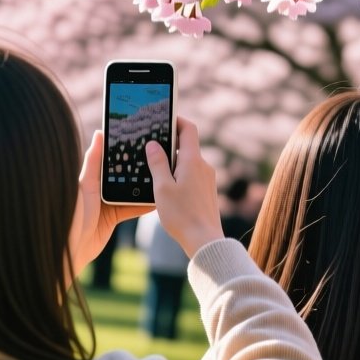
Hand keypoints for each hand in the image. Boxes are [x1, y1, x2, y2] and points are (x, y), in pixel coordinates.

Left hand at [71, 131, 151, 273]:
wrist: (68, 248)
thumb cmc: (70, 214)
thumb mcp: (84, 184)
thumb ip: (93, 160)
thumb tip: (100, 133)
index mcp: (90, 177)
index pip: (110, 160)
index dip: (124, 151)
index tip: (140, 140)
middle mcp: (99, 189)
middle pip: (123, 175)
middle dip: (138, 168)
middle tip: (157, 157)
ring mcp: (107, 204)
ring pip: (130, 191)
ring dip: (144, 186)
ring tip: (161, 175)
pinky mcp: (113, 218)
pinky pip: (132, 208)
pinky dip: (144, 204)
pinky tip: (157, 199)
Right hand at [145, 117, 224, 256]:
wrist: (205, 240)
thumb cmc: (181, 215)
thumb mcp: (162, 187)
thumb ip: (157, 163)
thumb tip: (152, 144)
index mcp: (192, 160)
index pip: (188, 129)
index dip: (176, 120)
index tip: (163, 119)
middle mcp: (203, 166)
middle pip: (187, 145)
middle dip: (169, 143)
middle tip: (151, 146)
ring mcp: (207, 178)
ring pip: (189, 161)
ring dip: (173, 162)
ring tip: (155, 170)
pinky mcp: (207, 191)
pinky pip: (192, 175)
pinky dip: (180, 174)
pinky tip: (168, 188)